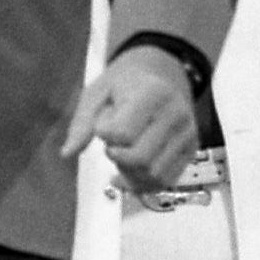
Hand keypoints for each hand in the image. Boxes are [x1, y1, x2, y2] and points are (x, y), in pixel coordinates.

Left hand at [61, 45, 201, 190]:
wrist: (163, 74)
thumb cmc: (125, 84)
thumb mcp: (97, 92)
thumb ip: (82, 122)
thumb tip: (67, 153)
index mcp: (153, 94)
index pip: (123, 133)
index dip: (104, 135)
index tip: (104, 123)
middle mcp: (176, 114)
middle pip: (140, 158)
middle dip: (117, 157)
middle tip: (112, 143)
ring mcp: (187, 134)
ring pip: (153, 174)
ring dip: (129, 172)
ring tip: (124, 153)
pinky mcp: (192, 150)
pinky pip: (165, 181)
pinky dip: (143, 184)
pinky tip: (129, 173)